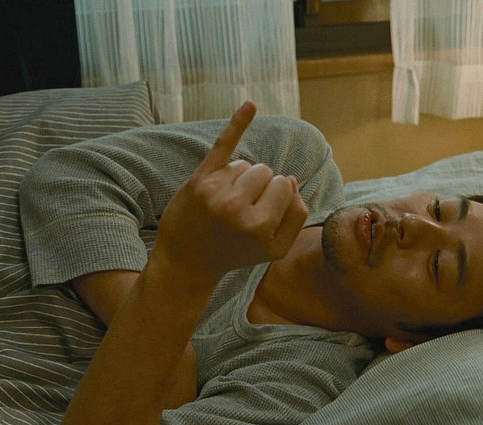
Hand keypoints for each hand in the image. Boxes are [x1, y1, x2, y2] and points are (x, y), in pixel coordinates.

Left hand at [153, 101, 307, 281]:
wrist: (186, 262)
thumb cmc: (235, 254)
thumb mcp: (275, 249)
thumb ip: (296, 216)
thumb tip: (292, 180)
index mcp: (260, 227)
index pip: (285, 185)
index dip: (279, 194)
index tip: (264, 212)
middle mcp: (237, 208)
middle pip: (266, 171)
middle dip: (260, 186)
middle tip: (240, 211)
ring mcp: (215, 192)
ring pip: (246, 164)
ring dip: (240, 179)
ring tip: (224, 204)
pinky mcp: (198, 180)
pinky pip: (224, 145)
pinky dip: (238, 123)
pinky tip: (252, 105)